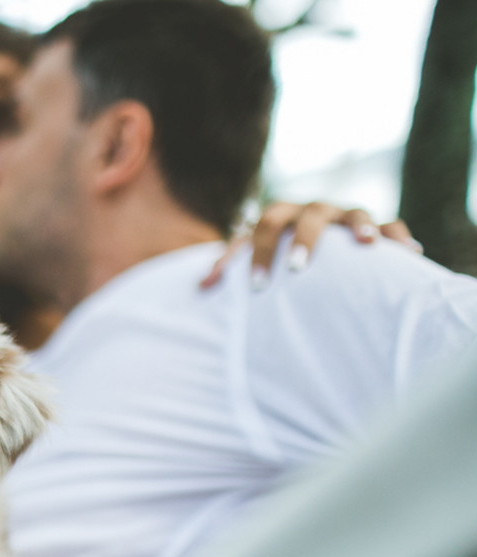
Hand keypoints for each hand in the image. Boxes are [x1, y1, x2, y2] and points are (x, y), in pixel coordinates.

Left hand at [200, 202, 420, 289]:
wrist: (308, 243)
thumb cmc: (274, 257)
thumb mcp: (253, 258)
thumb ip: (230, 266)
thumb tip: (202, 285)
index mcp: (281, 216)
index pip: (264, 227)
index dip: (258, 254)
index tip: (256, 287)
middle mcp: (313, 211)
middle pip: (307, 215)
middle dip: (304, 240)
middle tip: (297, 269)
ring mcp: (344, 216)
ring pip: (353, 213)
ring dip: (359, 226)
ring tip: (367, 244)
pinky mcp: (373, 227)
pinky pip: (392, 225)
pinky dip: (398, 234)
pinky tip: (410, 252)